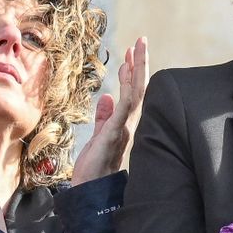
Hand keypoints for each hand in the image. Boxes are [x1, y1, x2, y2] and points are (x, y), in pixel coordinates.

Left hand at [72, 36, 149, 185]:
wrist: (91, 191)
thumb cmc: (94, 169)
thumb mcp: (98, 136)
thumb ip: (103, 117)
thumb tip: (106, 97)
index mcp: (124, 123)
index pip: (131, 92)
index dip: (133, 71)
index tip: (132, 52)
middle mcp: (129, 123)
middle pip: (138, 88)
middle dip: (140, 63)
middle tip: (141, 40)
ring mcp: (125, 127)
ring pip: (135, 93)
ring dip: (137, 70)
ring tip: (137, 48)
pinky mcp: (116, 132)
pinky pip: (125, 107)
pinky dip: (128, 89)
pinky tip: (128, 74)